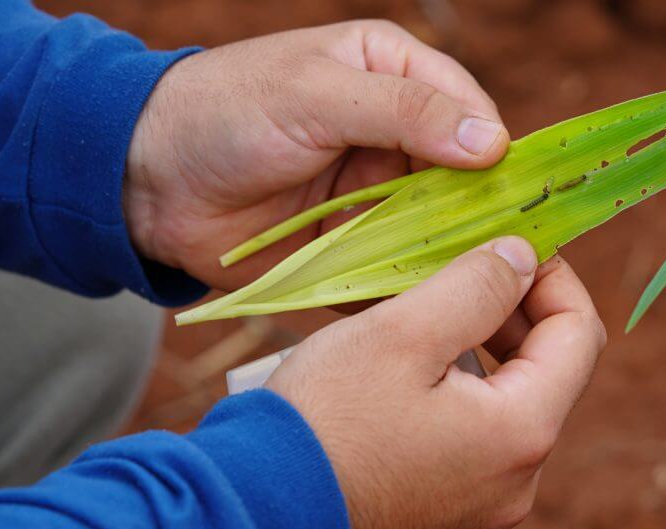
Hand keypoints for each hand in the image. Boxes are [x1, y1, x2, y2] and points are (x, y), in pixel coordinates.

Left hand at [124, 20, 509, 289]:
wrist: (145, 184)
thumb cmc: (225, 112)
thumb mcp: (315, 95)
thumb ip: (404, 111)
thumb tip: (494, 143)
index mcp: (392, 75)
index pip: (468, 111)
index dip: (497, 151)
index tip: (520, 195)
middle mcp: (394, 137)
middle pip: (465, 179)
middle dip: (487, 215)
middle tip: (518, 258)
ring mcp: (375, 197)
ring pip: (439, 230)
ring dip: (459, 259)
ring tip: (493, 296)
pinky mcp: (353, 247)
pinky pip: (400, 269)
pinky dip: (419, 290)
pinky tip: (445, 315)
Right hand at [266, 237, 605, 528]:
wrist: (254, 528)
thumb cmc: (323, 423)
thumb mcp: (400, 331)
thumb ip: (475, 286)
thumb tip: (525, 258)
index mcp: (522, 433)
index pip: (580, 335)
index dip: (554, 279)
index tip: (513, 246)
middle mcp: (516, 487)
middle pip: (543, 379)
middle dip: (510, 318)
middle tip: (459, 275)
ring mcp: (478, 518)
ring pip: (501, 418)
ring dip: (476, 364)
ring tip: (418, 329)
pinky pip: (467, 458)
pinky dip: (451, 413)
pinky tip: (398, 393)